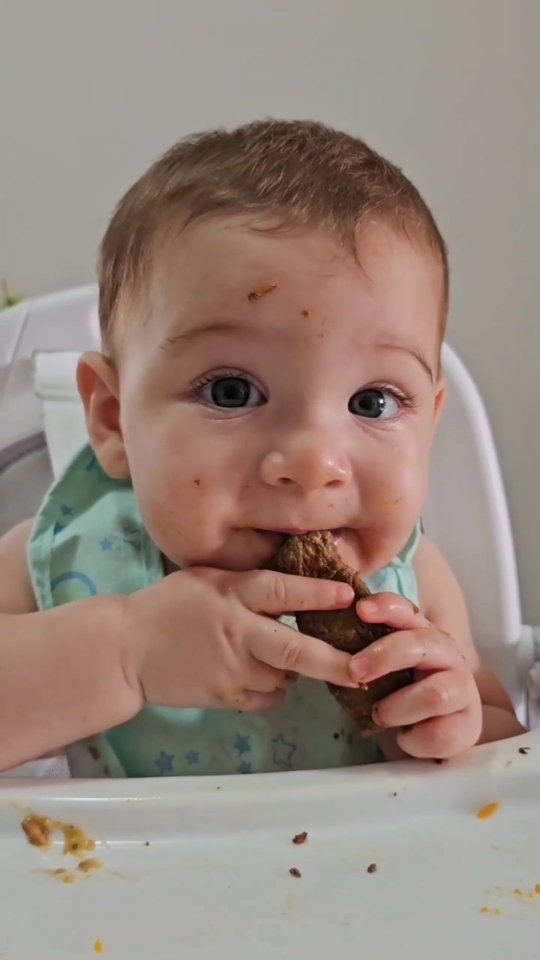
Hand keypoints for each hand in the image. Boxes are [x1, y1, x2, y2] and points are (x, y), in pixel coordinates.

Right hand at [123, 567, 356, 713]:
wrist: (128, 651)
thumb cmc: (169, 606)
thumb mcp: (206, 579)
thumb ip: (247, 583)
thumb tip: (297, 583)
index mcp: (231, 595)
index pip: (281, 591)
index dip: (318, 593)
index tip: (349, 596)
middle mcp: (236, 632)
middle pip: (294, 649)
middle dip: (335, 661)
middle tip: (365, 668)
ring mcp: (232, 669)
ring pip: (286, 676)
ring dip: (296, 669)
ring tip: (281, 654)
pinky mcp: (226, 697)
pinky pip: (269, 698)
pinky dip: (275, 689)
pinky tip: (262, 674)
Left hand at [349, 594, 482, 758]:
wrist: (431, 732)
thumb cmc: (399, 691)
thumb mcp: (379, 667)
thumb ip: (363, 648)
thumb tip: (328, 636)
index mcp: (421, 632)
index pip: (407, 610)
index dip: (386, 607)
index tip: (360, 609)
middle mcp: (446, 653)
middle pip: (422, 645)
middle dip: (384, 656)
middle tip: (355, 672)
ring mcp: (462, 688)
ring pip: (435, 695)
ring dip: (398, 708)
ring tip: (380, 715)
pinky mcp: (468, 725)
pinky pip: (439, 734)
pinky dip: (414, 740)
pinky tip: (405, 737)